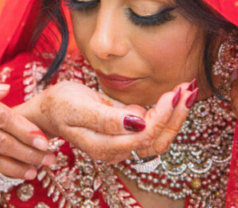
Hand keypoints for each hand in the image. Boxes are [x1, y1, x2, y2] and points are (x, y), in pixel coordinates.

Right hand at [21, 80, 195, 162]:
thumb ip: (107, 118)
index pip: (144, 135)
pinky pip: (152, 130)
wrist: (49, 110)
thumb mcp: (79, 107)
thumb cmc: (61, 105)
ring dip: (175, 116)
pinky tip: (173, 97)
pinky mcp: (125, 136)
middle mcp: (116, 150)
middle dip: (175, 115)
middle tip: (188, 88)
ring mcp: (122, 145)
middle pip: (156, 140)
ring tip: (187, 91)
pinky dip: (166, 115)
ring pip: (158, 137)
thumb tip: (137, 123)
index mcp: (104, 146)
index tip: (173, 93)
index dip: (162, 116)